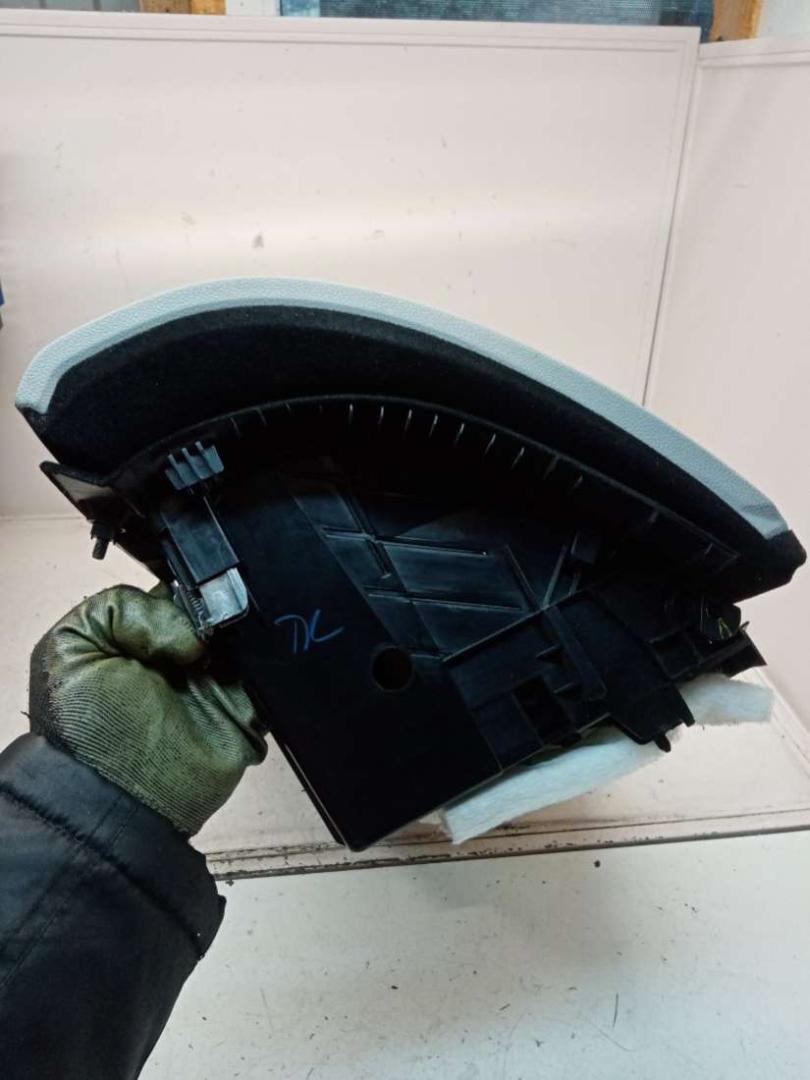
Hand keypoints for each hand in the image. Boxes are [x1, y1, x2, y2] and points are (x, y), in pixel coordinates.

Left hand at [28, 585, 265, 834]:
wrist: (121, 801)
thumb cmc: (87, 733)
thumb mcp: (71, 648)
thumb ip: (121, 608)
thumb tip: (192, 629)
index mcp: (142, 634)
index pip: (180, 588)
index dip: (189, 587)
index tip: (188, 599)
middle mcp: (183, 654)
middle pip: (221, 607)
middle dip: (221, 607)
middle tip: (207, 628)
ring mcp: (219, 681)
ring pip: (249, 636)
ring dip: (243, 635)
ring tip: (222, 650)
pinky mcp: (249, 709)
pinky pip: (272, 675)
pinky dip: (268, 665)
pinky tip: (249, 662)